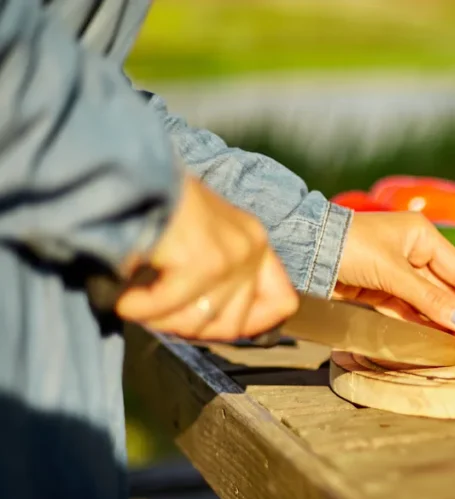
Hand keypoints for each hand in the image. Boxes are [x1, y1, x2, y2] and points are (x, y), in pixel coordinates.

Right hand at [114, 174, 298, 340]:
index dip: (250, 324)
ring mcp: (232, 254)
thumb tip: (210, 325)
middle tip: (157, 313)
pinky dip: (139, 308)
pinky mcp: (204, 260)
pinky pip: (169, 307)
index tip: (212, 326)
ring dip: (160, 319)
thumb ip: (217, 281)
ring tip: (136, 303)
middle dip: (187, 327)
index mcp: (255, 242)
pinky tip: (125, 299)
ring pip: (199, 321)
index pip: (281, 303)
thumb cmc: (155, 204)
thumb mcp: (200, 240)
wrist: (129, 168)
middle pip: (232, 324)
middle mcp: (251, 247)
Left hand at [335, 211, 454, 331]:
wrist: (304, 252)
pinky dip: (422, 322)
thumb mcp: (393, 272)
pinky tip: (440, 336)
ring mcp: (397, 272)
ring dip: (444, 319)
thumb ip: (428, 298)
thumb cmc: (350, 247)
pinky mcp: (381, 290)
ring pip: (428, 300)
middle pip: (446, 287)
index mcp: (422, 235)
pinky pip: (408, 309)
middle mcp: (413, 251)